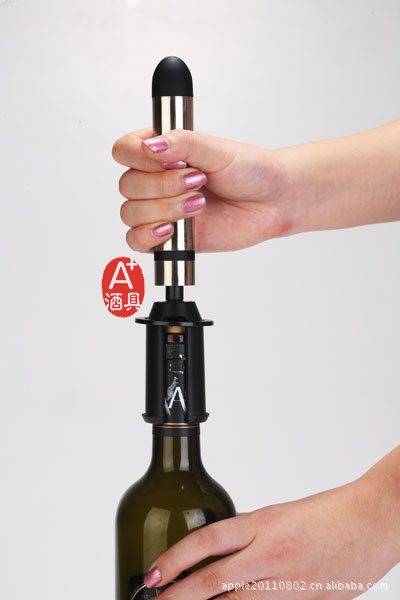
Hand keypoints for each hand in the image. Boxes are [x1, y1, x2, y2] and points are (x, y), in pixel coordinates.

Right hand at [112, 120, 399, 252]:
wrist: (273, 201)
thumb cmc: (250, 171)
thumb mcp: (218, 149)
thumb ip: (183, 143)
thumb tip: (152, 145)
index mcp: (160, 152)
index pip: (124, 150)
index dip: (138, 156)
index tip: (167, 160)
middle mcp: (155, 180)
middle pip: (127, 185)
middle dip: (162, 186)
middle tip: (198, 182)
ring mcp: (159, 210)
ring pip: (131, 213)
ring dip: (164, 209)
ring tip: (199, 204)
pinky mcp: (168, 238)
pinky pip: (137, 241)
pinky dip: (149, 236)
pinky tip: (172, 229)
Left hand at [143, 448, 399, 598]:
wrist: (375, 520)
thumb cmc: (331, 513)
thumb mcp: (282, 516)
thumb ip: (252, 537)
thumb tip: (225, 557)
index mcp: (263, 523)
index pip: (207, 541)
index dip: (175, 559)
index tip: (154, 573)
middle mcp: (272, 553)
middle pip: (213, 580)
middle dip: (179, 595)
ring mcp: (291, 583)